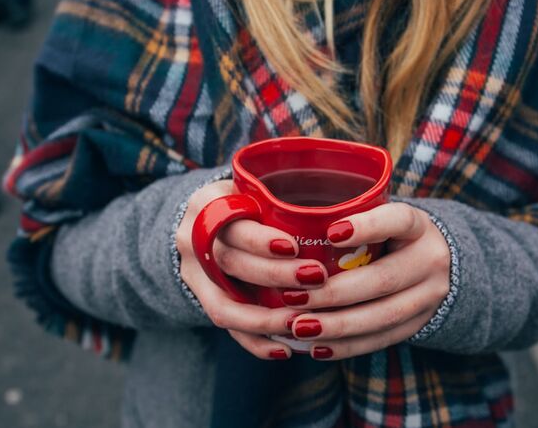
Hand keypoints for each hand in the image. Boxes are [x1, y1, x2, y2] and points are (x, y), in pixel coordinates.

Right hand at [175, 180, 329, 359]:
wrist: (204, 222)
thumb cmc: (246, 202)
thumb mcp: (254, 189)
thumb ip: (281, 199)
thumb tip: (345, 212)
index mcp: (207, 204)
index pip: (230, 223)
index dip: (260, 240)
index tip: (294, 246)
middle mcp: (192, 239)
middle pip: (229, 263)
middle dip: (274, 275)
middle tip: (316, 278)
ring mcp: (192, 274)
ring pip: (223, 304)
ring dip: (264, 319)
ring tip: (301, 324)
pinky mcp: (201, 300)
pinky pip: (226, 327)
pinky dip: (255, 341)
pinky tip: (285, 349)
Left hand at [283, 203, 450, 359]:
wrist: (438, 265)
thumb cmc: (390, 235)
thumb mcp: (382, 217)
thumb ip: (350, 218)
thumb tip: (290, 225)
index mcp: (418, 226)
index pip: (399, 220)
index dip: (368, 227)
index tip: (331, 233)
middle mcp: (430, 260)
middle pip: (383, 279)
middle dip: (334, 293)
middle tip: (292, 298)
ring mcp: (429, 296)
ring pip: (383, 316)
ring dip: (337, 325)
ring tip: (299, 327)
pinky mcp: (419, 324)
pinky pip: (381, 339)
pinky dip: (347, 346)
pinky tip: (316, 347)